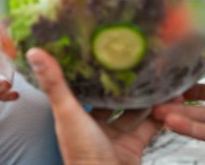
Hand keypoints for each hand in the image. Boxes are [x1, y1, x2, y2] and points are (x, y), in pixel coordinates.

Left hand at [27, 48, 160, 164]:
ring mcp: (115, 135)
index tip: (104, 50)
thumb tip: (35, 52)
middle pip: (111, 98)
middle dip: (124, 82)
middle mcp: (94, 124)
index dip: (93, 70)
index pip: (83, 86)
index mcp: (75, 114)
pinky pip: (149, 126)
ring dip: (145, 96)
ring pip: (132, 110)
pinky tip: (170, 100)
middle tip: (138, 60)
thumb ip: (54, 83)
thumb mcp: (67, 112)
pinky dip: (160, 114)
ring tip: (158, 75)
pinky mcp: (134, 145)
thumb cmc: (82, 154)